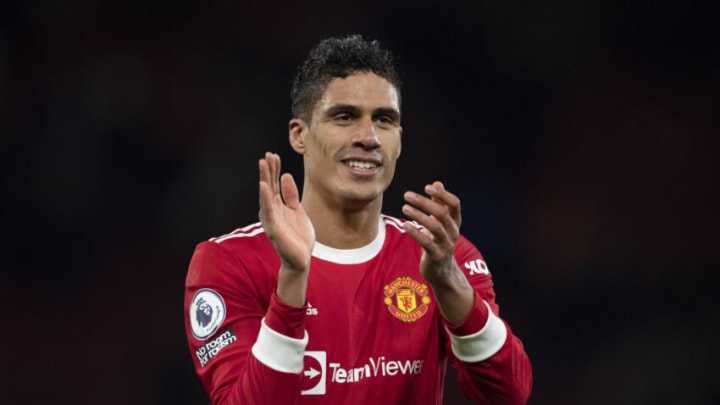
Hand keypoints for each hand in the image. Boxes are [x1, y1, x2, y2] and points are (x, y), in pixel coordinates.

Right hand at [258, 152, 314, 273]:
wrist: (301, 259)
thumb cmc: (298, 237)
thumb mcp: (297, 210)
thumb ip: (291, 195)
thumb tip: (285, 175)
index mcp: (277, 207)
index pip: (275, 185)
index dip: (274, 170)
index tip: (274, 155)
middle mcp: (271, 211)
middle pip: (269, 187)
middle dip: (268, 171)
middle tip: (267, 154)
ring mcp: (271, 219)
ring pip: (266, 195)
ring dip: (265, 179)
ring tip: (263, 164)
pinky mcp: (274, 228)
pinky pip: (268, 210)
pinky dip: (265, 197)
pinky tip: (264, 185)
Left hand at [401, 181, 461, 282]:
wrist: (441, 270)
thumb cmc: (438, 241)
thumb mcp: (441, 222)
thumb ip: (439, 203)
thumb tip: (437, 183)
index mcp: (455, 221)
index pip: (454, 203)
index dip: (442, 194)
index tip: (427, 187)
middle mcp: (453, 231)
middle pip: (442, 213)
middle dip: (424, 202)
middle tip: (407, 195)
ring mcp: (446, 244)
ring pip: (434, 226)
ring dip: (418, 215)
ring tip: (404, 208)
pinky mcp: (437, 255)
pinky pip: (426, 242)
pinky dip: (415, 233)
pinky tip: (405, 225)